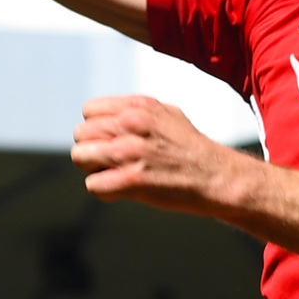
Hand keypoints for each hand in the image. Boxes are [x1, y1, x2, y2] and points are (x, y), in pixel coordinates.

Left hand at [73, 96, 246, 214]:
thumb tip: (112, 115)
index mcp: (138, 107)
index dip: (95, 129)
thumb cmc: (193, 149)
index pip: (89, 111)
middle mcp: (131, 125)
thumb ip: (138, 111)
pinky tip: (120, 192)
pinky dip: (104, 191)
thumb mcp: (168, 115)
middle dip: (92, 150)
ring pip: (80, 157)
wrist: (217, 177)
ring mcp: (129, 152)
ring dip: (93, 170)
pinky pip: (93, 185)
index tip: (110, 142)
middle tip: (111, 163)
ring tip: (114, 176)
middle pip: (81, 135)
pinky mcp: (131, 180)